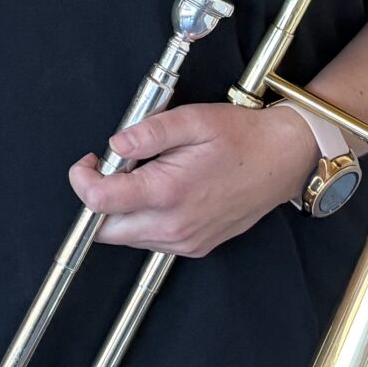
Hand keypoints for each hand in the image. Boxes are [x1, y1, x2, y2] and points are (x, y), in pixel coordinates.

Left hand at [69, 103, 317, 256]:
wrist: (284, 159)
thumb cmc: (242, 137)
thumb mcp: (192, 119)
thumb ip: (148, 132)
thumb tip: (114, 144)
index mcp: (168, 193)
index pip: (99, 202)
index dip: (82, 179)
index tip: (90, 160)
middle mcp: (174, 226)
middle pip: (106, 231)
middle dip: (97, 199)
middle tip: (112, 168)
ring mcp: (186, 241)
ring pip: (127, 238)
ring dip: (120, 211)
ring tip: (143, 175)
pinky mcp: (195, 246)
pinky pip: (152, 240)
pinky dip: (143, 219)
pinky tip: (161, 191)